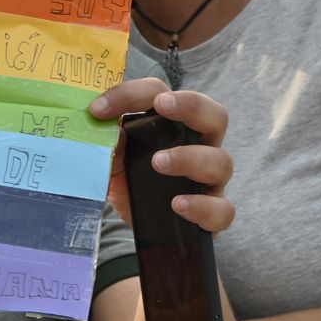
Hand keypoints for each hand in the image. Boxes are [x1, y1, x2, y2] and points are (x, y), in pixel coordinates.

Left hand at [89, 79, 233, 235]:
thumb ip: (110, 147)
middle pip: (215, 116)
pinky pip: (222, 210)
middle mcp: (200, 146)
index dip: (131, 95)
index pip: (161, 95)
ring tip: (159, 162)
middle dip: (191, 105)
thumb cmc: (131, 182)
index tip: (98, 109)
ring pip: (221, 161)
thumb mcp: (112, 162)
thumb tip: (111, 132)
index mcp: (175, 125)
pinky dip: (202, 206)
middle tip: (162, 105)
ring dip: (190, 157)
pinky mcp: (213, 213)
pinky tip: (177, 204)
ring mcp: (211, 180)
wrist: (139, 226)